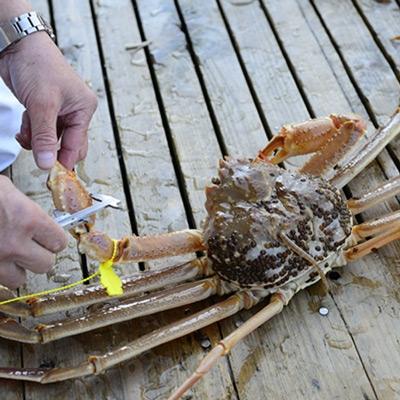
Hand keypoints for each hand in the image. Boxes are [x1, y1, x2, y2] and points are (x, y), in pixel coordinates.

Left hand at [0, 32, 96, 169]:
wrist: (16, 44)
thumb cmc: (38, 65)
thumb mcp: (42, 105)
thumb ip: (45, 136)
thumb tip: (47, 163)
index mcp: (83, 109)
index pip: (77, 144)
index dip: (66, 161)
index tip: (55, 176)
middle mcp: (74, 112)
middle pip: (68, 144)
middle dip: (52, 152)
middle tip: (41, 163)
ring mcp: (58, 111)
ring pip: (52, 139)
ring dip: (38, 142)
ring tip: (26, 137)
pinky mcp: (43, 109)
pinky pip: (40, 130)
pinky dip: (30, 134)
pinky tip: (23, 130)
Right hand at [0, 176, 67, 288]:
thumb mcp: (4, 189)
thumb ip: (25, 208)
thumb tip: (37, 221)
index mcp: (27, 219)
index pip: (59, 242)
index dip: (55, 240)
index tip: (51, 238)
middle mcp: (14, 244)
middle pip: (45, 265)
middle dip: (40, 257)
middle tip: (31, 248)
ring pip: (19, 280)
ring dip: (16, 269)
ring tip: (9, 257)